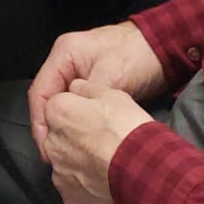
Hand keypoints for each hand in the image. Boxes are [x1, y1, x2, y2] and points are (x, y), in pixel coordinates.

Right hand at [27, 22, 164, 159]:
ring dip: (63, 126)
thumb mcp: (112, 76)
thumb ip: (87, 96)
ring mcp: (79, 72)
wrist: (163, 46)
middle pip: (49, 99)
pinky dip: (77, 123)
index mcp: (64, 55)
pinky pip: (77, 106)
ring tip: (67, 153)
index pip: (40, 91)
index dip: (39, 122)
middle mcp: (66, 62)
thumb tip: (73, 123)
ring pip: (63, 104)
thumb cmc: (136, 56)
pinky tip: (81, 140)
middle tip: (55, 157)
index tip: (47, 150)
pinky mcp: (93, 84)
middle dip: (50, 127)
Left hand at [45, 79, 154, 200]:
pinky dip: (85, 189)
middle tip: (102, 143)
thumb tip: (76, 87)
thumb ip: (85, 88)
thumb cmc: (128, 132)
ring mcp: (61, 173)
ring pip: (66, 165)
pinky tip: (104, 184)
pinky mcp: (71, 198)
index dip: (78, 112)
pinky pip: (74, 190)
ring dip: (81, 165)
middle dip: (76, 140)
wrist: (144, 170)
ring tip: (107, 165)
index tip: (93, 119)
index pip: (58, 107)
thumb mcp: (111, 94)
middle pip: (60, 137)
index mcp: (58, 113)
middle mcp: (53, 143)